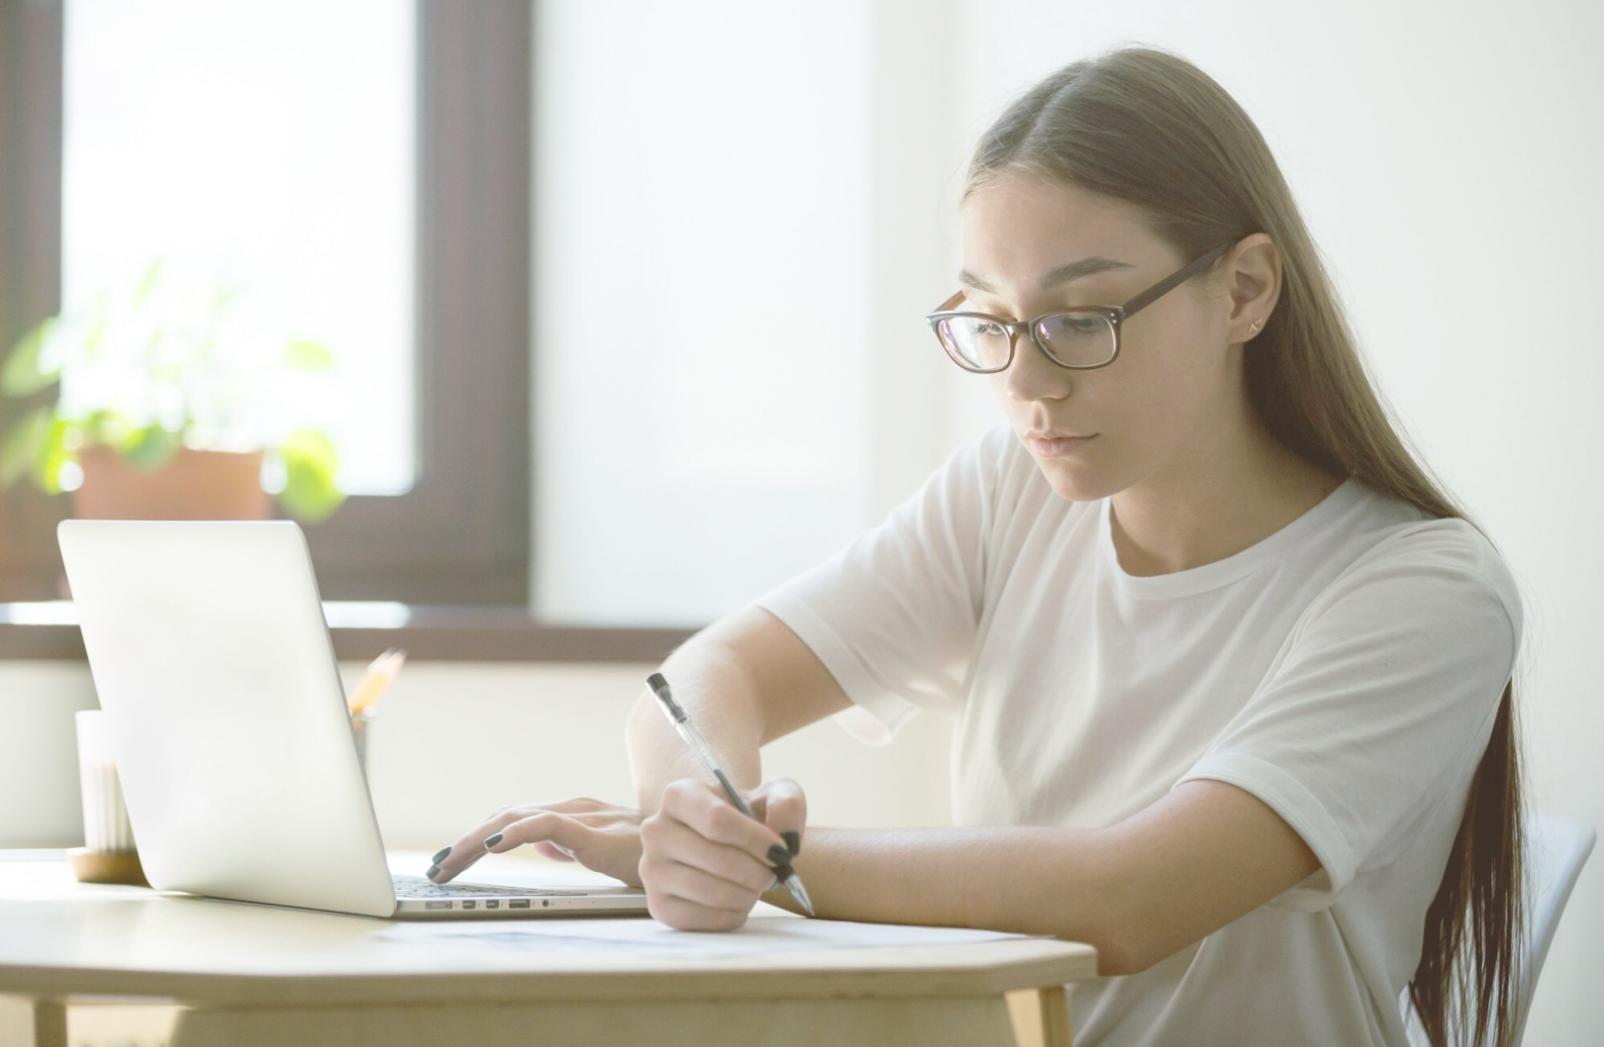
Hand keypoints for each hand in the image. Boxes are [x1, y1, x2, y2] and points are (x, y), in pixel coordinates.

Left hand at [426, 797, 645, 886]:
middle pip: (506, 817)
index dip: (477, 838)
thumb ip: (571, 844)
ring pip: (518, 818)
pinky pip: (549, 825)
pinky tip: (494, 844)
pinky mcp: (596, 832)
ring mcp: (584, 816)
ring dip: (477, 840)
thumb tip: (539, 845)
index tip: (448, 861)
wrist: (696, 850)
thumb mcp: (603, 851)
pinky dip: (517, 831)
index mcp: (573, 814)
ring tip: (448, 862)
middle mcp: (573, 808)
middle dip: (466, 842)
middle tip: (434, 868)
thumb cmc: (652, 853)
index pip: (513, 819)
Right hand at [638, 776, 805, 930]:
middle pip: (716, 858)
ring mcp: (651, 870)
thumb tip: (783, 837)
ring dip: (747, 895)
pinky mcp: (657, 905)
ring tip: (757, 886)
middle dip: (756, 872)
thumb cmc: (750, 817)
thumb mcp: (775, 795)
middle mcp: (656, 830)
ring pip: (710, 892)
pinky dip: (730, 916)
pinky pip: (700, 920)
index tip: (780, 851)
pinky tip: (739, 902)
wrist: (728, 845)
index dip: (755, 840)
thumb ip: (787, 805)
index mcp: (679, 795)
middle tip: (774, 874)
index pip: (717, 820)